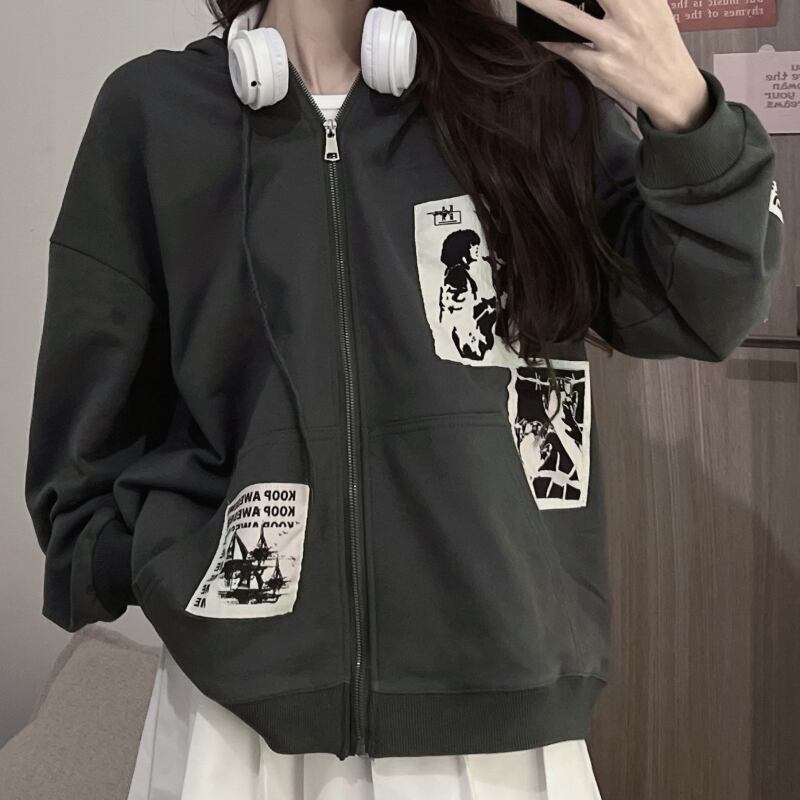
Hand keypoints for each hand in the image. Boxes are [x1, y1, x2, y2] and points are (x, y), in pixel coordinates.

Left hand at [520, 0, 713, 131]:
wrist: (672, 86)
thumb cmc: (659, 43)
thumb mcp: (654, 7)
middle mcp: (629, 15)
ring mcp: (613, 43)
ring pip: (569, 17)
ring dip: (541, 4)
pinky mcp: (601, 67)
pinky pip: (568, 50)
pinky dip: (550, 40)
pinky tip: (537, 32)